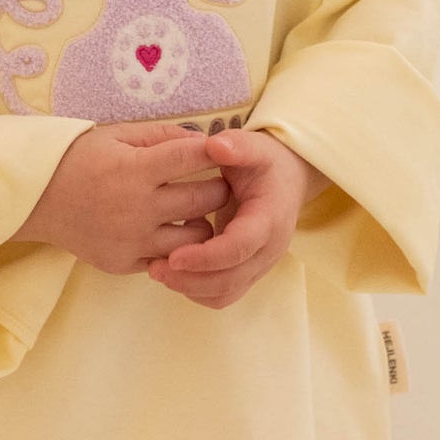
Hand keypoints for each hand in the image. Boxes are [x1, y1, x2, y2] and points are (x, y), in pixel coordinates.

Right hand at [11, 123, 232, 274]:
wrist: (35, 198)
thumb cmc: (78, 159)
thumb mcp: (116, 135)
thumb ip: (162, 136)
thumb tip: (204, 141)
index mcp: (135, 169)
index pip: (192, 157)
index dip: (215, 151)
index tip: (227, 152)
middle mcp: (137, 208)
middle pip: (204, 200)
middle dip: (218, 188)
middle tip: (217, 182)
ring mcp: (132, 241)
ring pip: (196, 238)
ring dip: (202, 222)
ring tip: (193, 211)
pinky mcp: (124, 263)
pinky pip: (169, 259)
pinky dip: (176, 246)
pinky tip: (169, 231)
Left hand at [145, 128, 328, 308]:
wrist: (285, 180)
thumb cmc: (265, 163)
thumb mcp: (255, 147)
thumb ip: (237, 145)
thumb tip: (216, 145)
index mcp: (270, 219)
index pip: (240, 248)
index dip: (207, 256)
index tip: (173, 256)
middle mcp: (268, 249)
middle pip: (230, 279)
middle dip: (191, 279)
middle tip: (155, 269)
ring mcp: (259, 264)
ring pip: (225, 293)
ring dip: (190, 288)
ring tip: (157, 271)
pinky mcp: (247, 272)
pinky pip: (222, 295)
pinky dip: (197, 290)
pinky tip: (173, 274)